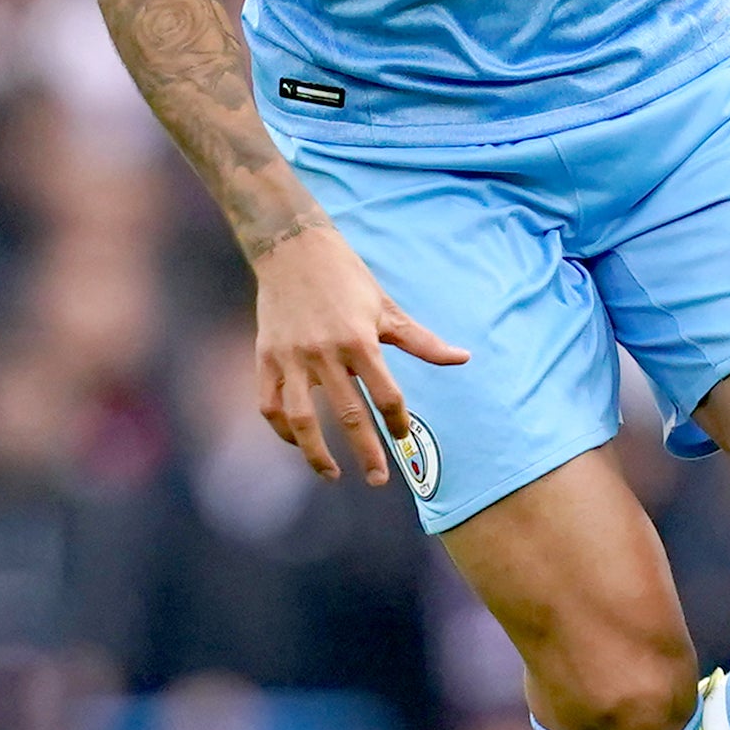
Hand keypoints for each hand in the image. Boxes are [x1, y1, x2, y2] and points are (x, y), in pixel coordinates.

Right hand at [253, 223, 468, 481]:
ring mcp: (291, 358)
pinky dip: (283, 429)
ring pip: (302, 419)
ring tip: (332, 475)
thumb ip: (423, 340)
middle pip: (349, 414)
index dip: (398, 422)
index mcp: (360, 341)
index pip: (385, 395)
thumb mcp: (387, 308)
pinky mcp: (265, 358)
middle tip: (378, 480)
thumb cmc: (348, 279)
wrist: (292, 249)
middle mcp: (325, 353)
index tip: (404, 439)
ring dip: (316, 453)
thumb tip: (464, 359)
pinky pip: (270, 405)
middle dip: (366, 452)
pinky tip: (299, 442)